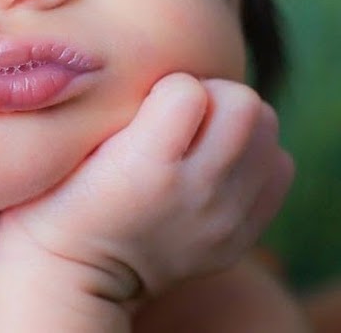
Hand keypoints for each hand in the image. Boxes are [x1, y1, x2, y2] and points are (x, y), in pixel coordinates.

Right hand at [0, 73, 293, 303]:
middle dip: (212, 93)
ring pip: (267, 127)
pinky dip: (255, 155)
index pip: (190, 88)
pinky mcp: (240, 234)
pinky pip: (280, 168)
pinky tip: (218, 161)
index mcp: (147, 166)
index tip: (145, 102)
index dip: (167, 85)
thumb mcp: (70, 142)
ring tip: (200, 133)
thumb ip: (118, 101)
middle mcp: (196, 193)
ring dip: (237, 120)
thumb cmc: (60, 193)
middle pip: (244, 102)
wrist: (74, 275)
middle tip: (181, 110)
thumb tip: (165, 66)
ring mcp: (225, 218)